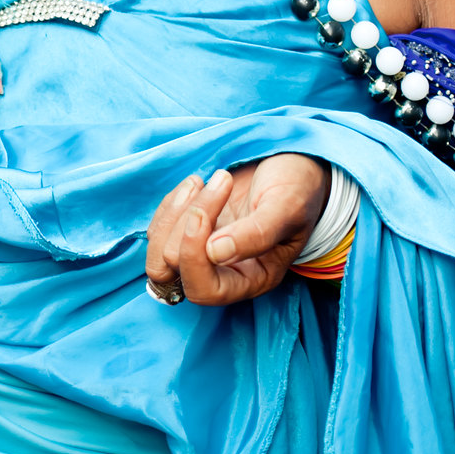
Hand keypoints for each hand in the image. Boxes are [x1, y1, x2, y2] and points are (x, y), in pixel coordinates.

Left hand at [144, 154, 327, 305]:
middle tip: (218, 184)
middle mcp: (223, 272)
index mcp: (252, 278)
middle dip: (186, 223)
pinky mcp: (188, 230)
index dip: (192, 256)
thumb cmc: (296, 188)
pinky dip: (171, 203)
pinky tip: (196, 183)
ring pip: (159, 251)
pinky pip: (158, 228)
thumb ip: (256, 234)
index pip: (204, 290)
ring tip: (203, 181)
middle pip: (173, 269)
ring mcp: (202, 251)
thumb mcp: (286, 207)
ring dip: (174, 213)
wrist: (290, 163)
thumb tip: (215, 253)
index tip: (202, 214)